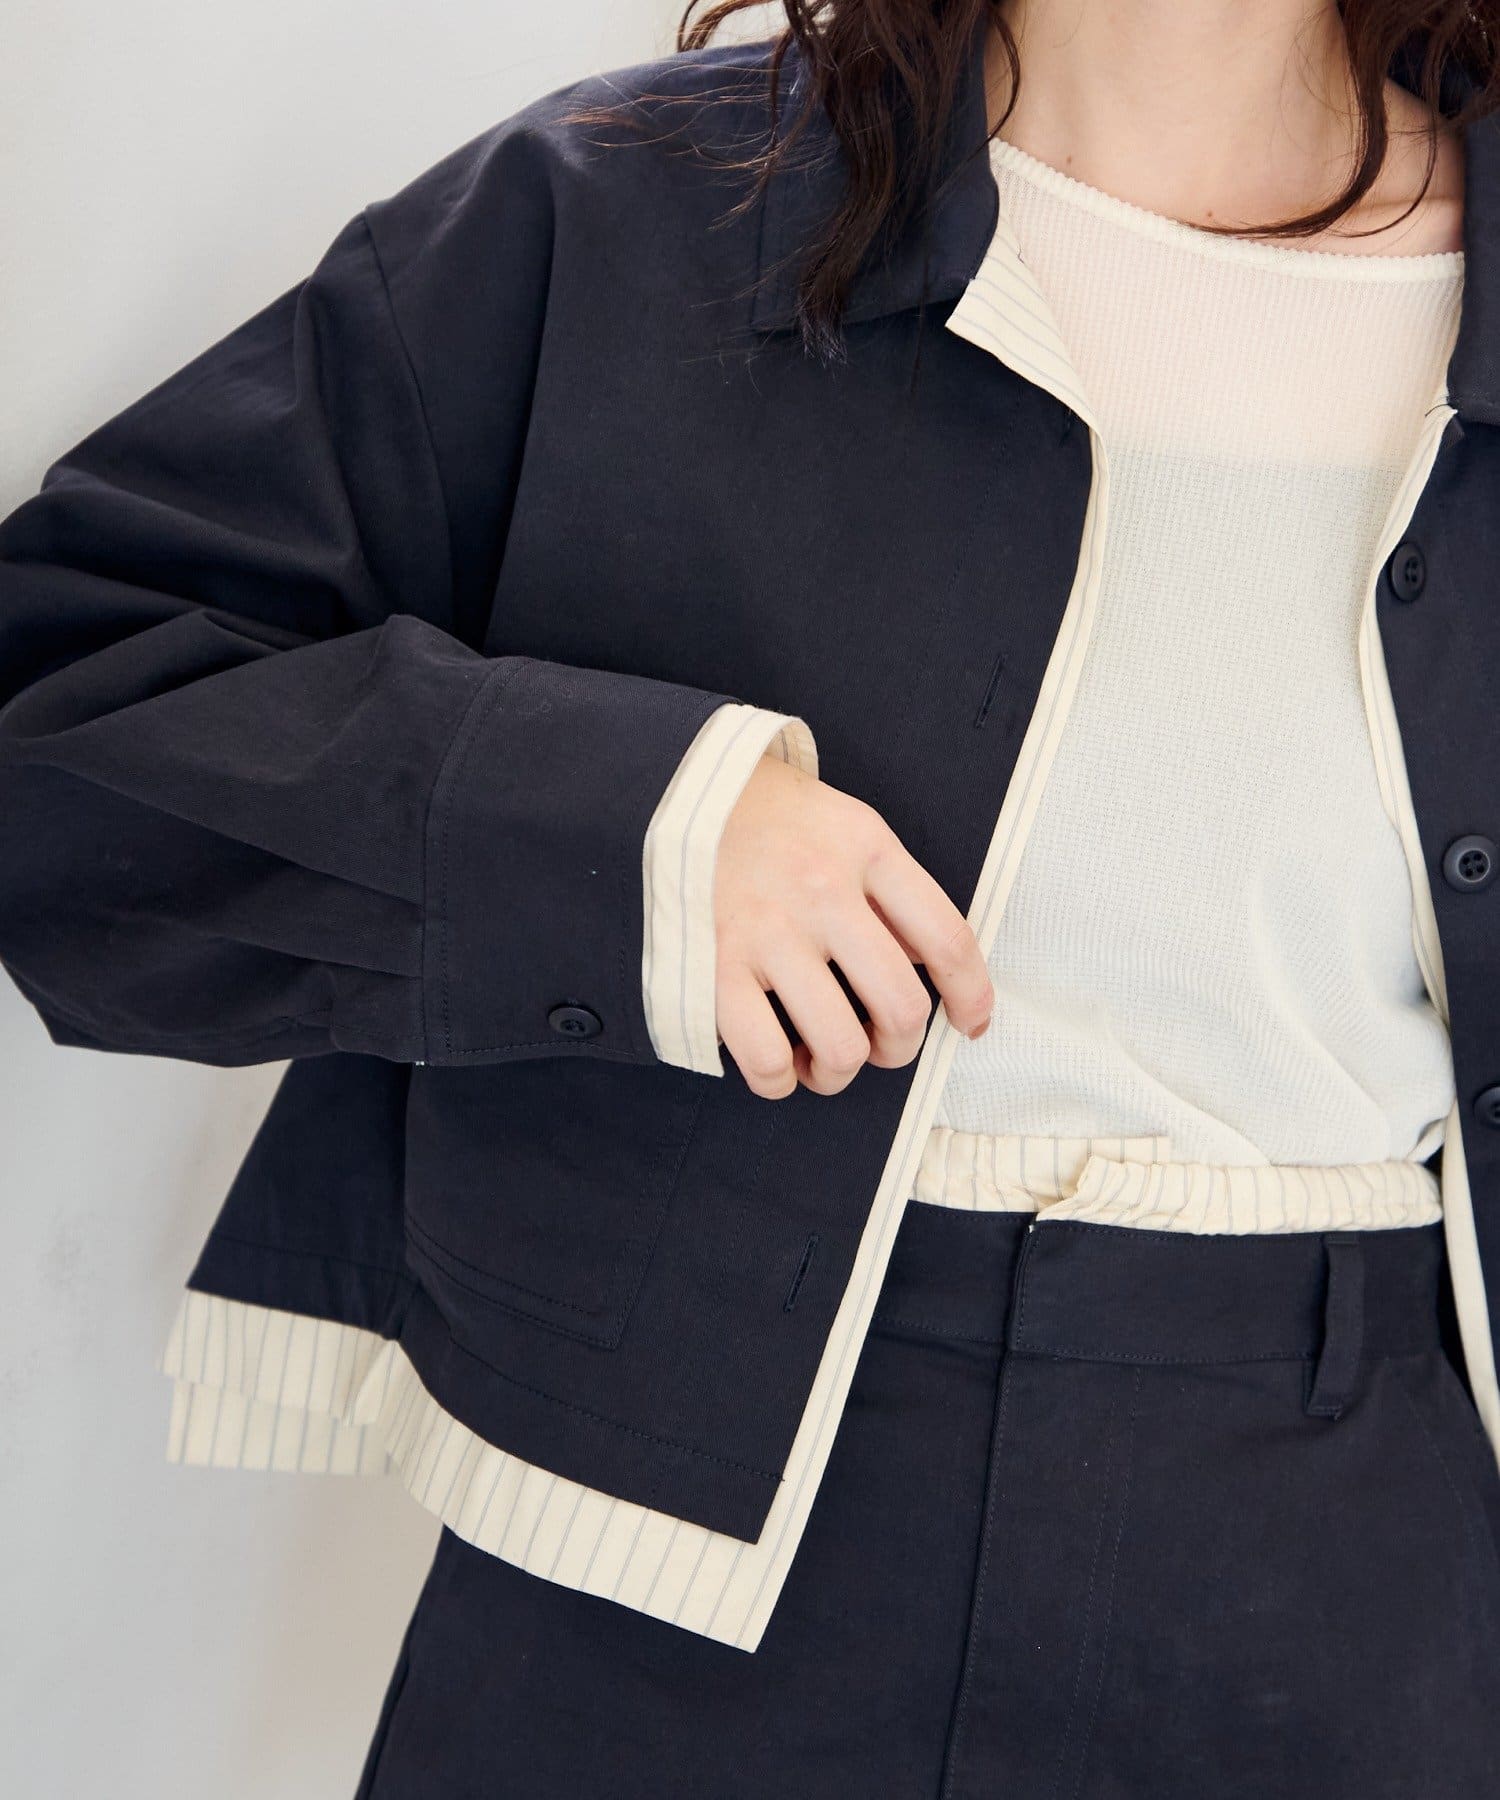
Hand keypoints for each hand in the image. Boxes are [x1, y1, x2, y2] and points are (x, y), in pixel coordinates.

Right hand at [713, 752, 994, 1099]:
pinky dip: (778, 1080)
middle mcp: (822, 891)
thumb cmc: (770, 818)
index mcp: (867, 850)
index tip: (969, 1024)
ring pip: (839, 1046)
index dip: (971, 998)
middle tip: (881, 1044)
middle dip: (900, 1047)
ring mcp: (766, 932)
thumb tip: (928, 964)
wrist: (673, 791)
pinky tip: (776, 1062)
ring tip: (823, 1059)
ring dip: (839, 1071)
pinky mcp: (714, 968)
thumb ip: (892, 890)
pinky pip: (764, 1059)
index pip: (947, 939)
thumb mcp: (849, 827)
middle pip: (901, 1007)